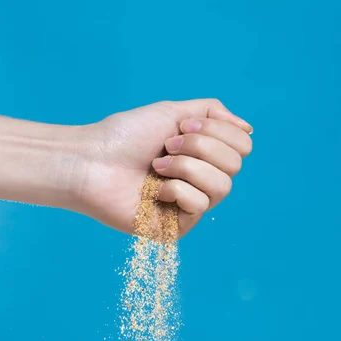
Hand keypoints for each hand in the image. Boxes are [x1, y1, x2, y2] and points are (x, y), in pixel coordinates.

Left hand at [72, 98, 252, 237]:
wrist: (91, 161)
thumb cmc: (125, 137)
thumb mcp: (173, 112)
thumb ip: (213, 113)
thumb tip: (249, 129)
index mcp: (203, 155)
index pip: (242, 145)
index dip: (217, 131)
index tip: (181, 127)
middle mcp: (200, 180)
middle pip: (236, 164)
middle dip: (200, 147)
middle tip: (165, 147)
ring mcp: (189, 206)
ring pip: (222, 186)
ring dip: (187, 167)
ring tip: (157, 167)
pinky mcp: (176, 228)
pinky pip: (200, 205)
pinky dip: (176, 190)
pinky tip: (154, 191)